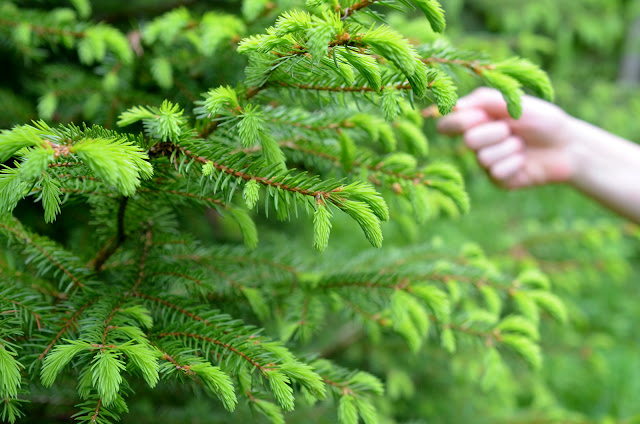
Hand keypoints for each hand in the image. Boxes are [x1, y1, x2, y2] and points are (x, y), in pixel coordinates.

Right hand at [437, 87, 576, 188]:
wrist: (567, 145)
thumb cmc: (541, 119)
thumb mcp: (513, 101)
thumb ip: (482, 100)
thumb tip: (454, 105)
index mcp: (476, 121)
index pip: (447, 125)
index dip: (458, 122)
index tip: (480, 116)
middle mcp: (477, 143)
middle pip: (468, 141)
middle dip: (494, 132)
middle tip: (511, 129)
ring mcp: (486, 163)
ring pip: (484, 158)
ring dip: (509, 148)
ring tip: (521, 144)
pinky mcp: (498, 180)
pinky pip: (497, 172)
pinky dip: (515, 163)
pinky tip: (524, 160)